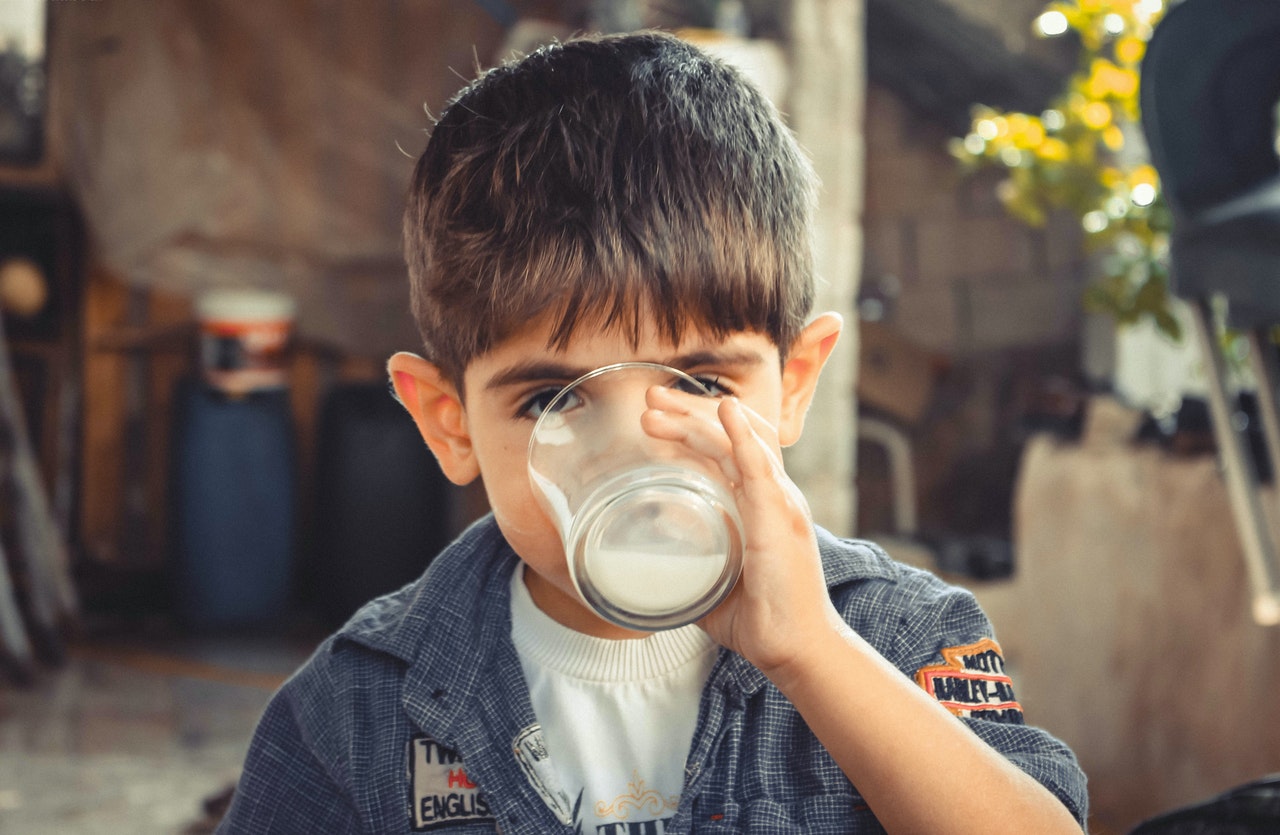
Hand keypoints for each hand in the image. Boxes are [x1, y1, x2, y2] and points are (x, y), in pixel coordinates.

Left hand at [641, 386, 844, 675]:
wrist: (795, 648)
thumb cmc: (761, 621)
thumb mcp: (711, 585)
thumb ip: (688, 569)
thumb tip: (648, 571)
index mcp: (762, 506)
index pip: (729, 449)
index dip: (695, 427)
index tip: (655, 418)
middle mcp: (774, 496)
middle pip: (732, 435)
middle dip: (688, 412)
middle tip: (649, 398)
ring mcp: (779, 503)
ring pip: (740, 441)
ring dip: (698, 418)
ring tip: (657, 405)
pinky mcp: (778, 519)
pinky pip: (760, 467)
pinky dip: (742, 436)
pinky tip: (725, 412)